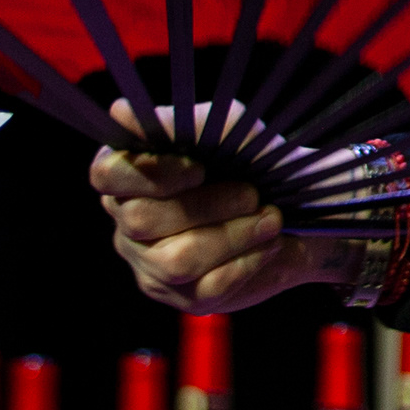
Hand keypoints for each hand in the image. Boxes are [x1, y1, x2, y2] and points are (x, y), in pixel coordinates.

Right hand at [91, 101, 351, 313]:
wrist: (303, 206)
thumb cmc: (252, 159)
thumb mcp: (227, 129)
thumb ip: (180, 123)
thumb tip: (121, 112)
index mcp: (129, 177)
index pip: (106, 175)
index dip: (148, 173)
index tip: (198, 168)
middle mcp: (128, 225)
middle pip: (142, 220)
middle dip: (209, 205)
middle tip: (252, 194)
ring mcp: (152, 267)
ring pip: (177, 260)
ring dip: (234, 235)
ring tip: (270, 219)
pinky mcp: (187, 298)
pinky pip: (209, 286)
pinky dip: (248, 261)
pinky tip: (269, 244)